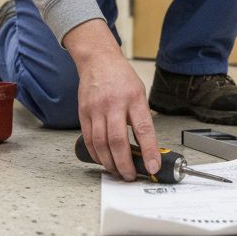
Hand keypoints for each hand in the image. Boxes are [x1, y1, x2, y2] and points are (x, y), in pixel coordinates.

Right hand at [64, 19, 161, 180]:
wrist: (98, 60)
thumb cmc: (121, 77)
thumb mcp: (139, 93)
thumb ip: (141, 119)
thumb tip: (146, 148)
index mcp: (133, 98)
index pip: (143, 129)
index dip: (148, 151)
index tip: (153, 167)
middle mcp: (113, 104)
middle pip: (117, 141)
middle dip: (124, 164)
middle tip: (130, 175)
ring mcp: (95, 109)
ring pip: (100, 143)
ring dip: (109, 162)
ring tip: (117, 171)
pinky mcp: (83, 113)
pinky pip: (88, 139)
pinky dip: (96, 154)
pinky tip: (103, 159)